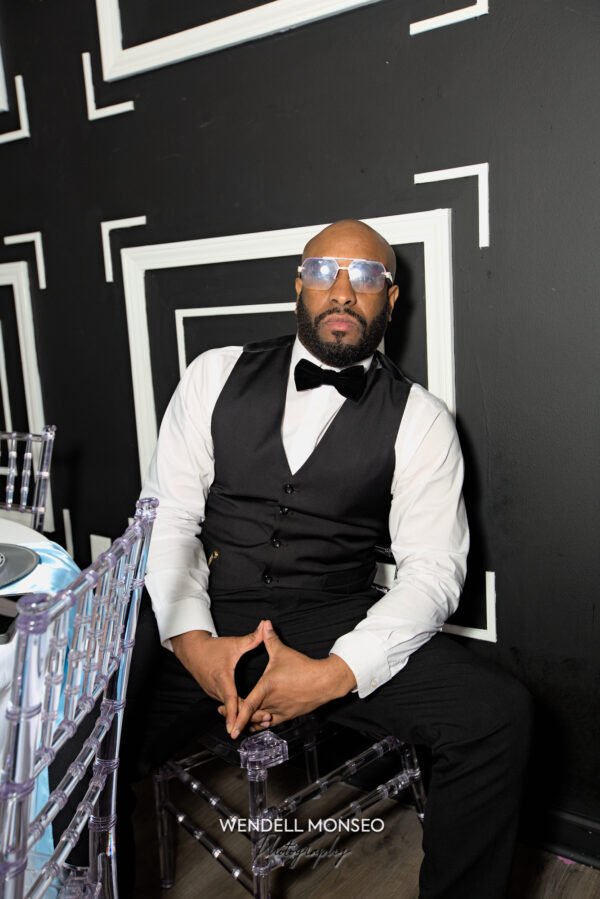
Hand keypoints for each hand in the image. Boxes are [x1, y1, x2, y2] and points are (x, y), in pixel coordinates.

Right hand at [171, 624, 264, 735]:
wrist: (193, 650)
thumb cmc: (213, 648)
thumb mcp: (233, 643)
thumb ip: (251, 638)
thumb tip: (265, 627)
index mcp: (222, 679)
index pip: (230, 700)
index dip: (235, 714)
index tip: (236, 728)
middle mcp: (217, 690)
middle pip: (233, 709)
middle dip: (249, 716)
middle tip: (266, 720)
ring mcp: (214, 693)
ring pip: (230, 709)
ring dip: (244, 715)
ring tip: (262, 719)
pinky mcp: (215, 694)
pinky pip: (227, 705)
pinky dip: (237, 711)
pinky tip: (249, 714)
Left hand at [229, 620, 355, 738]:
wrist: (324, 681)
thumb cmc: (303, 668)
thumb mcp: (283, 652)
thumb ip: (270, 639)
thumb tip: (264, 624)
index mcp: (266, 688)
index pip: (248, 707)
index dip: (237, 718)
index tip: (230, 730)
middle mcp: (272, 702)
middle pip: (251, 716)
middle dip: (237, 716)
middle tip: (226, 711)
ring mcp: (280, 711)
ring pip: (260, 721)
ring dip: (250, 720)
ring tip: (241, 716)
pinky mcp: (288, 715)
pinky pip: (271, 724)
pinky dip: (263, 722)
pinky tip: (259, 718)